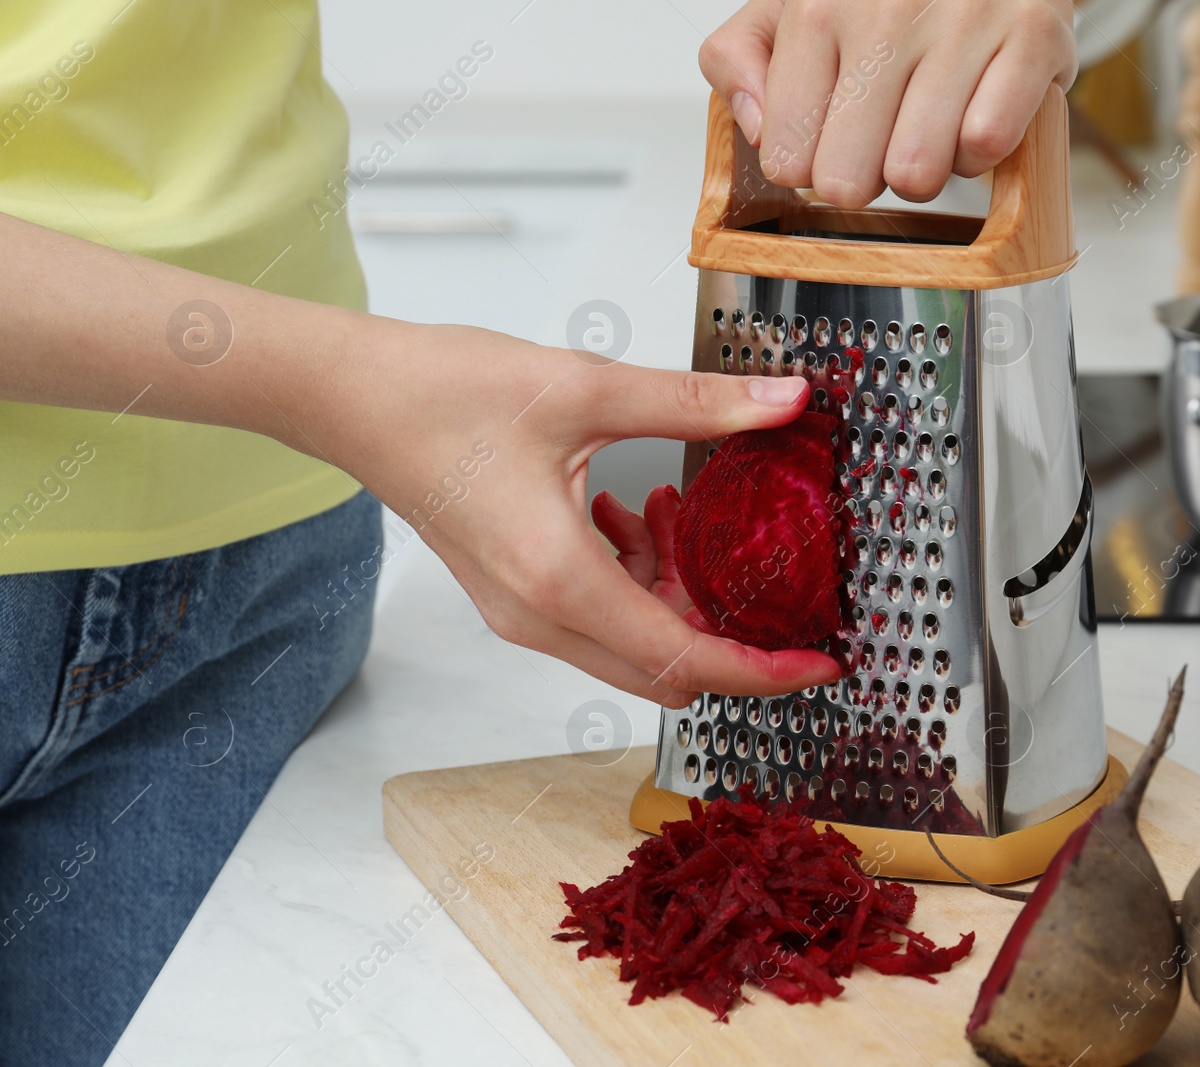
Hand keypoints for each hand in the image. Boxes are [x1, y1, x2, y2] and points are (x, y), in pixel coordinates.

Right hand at [337, 323, 841, 707]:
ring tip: (679, 512)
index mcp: (561, 582)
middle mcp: (539, 617)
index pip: (685, 662)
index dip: (763, 671)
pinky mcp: (511, 594)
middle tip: (769, 578)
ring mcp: (520, 613)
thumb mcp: (587, 389)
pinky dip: (635, 578)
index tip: (818, 663)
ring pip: (632, 643)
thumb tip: (781, 403)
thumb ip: (696, 403)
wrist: (352, 398)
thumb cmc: (442, 395)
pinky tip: (632, 509)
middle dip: (729, 633)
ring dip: (677, 594)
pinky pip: (597, 614)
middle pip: (664, 669)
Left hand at [700, 0, 1076, 207]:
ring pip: (918, 173)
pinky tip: (972, 114)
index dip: (809, 167)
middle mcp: (885, 12)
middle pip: (847, 180)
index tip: (829, 141)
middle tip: (881, 141)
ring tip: (930, 124)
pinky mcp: (1032, 37)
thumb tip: (757, 130)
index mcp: (815, 10)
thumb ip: (737, 61)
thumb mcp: (788, 10)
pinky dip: (982, 152)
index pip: (785, 157)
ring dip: (925, 169)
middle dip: (865, 178)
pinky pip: (987, 144)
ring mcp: (962, 22)